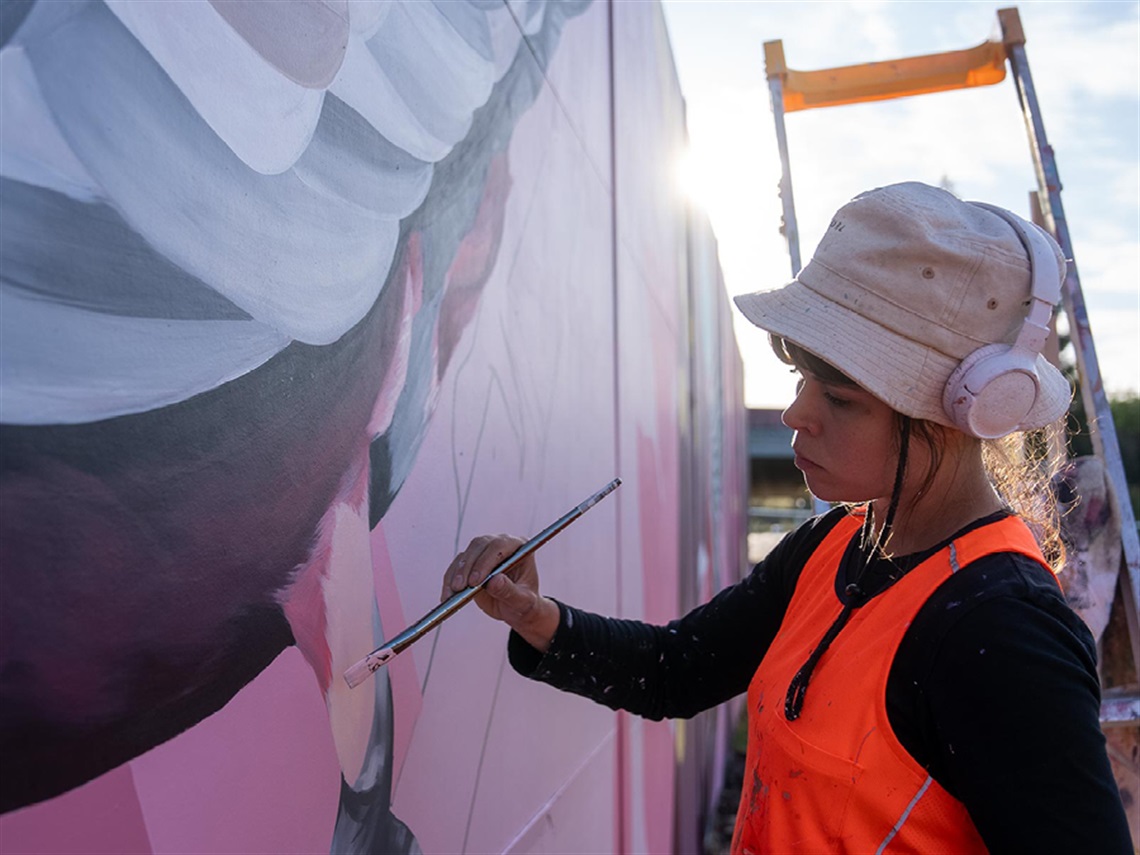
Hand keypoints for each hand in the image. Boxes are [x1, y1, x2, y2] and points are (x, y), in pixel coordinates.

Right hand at [441, 534, 559, 651]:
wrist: (516, 608)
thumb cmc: (525, 602)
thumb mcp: (522, 600)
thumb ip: (510, 591)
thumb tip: (495, 581)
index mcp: (519, 547)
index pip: (499, 546)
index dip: (486, 561)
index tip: (476, 581)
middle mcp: (500, 544)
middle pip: (479, 546)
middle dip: (468, 567)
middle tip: (461, 587)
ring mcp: (484, 552)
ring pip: (465, 555)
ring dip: (456, 574)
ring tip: (453, 593)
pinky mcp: (470, 563)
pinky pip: (456, 567)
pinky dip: (450, 580)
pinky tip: (447, 595)